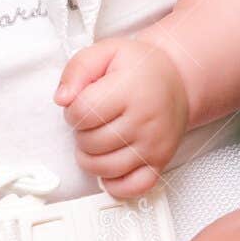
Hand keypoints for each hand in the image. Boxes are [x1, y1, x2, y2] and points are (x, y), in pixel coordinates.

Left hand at [54, 35, 189, 198]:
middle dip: (81, 133)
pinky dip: (113, 183)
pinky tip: (110, 165)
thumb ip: (77, 69)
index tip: (83, 103)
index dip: (72, 110)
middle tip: (93, 120)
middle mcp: (145, 120)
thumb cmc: (139, 67)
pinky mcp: (160, 163)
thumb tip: (62, 99)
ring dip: (90, 158)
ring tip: (97, 140)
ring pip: (104, 168)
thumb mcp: (105, 52)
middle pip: (90, 143)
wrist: (177, 80)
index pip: (82, 113)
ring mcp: (154, 145)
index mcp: (130, 90)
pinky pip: (131, 188)